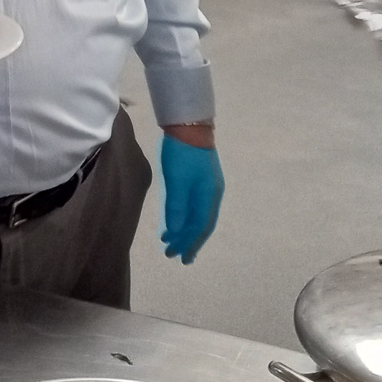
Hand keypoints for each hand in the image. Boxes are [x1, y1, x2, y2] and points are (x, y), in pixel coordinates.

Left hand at [159, 131, 224, 263]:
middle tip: (174, 255)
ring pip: (197, 215)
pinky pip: (194, 205)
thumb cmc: (182, 154)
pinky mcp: (200, 179)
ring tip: (169, 241)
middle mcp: (212, 194)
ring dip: (184, 230)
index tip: (178, 257)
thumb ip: (177, 206)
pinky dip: (184, 217)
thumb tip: (176, 231)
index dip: (190, 243)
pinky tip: (173, 221)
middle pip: (201, 224)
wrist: (189, 125)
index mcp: (209, 196)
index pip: (200, 227)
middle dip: (188, 241)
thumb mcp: (177, 181)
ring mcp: (208, 186)